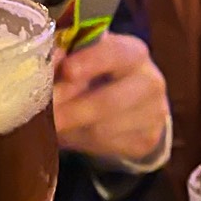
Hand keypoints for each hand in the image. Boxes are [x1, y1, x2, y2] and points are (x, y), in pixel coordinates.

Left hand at [52, 32, 169, 165]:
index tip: (67, 71)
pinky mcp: (147, 140)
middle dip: (73, 110)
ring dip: (73, 128)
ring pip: (104, 129)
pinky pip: (108, 147)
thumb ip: (65, 56)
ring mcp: (154, 113)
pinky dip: (84, 143)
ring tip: (52, 124)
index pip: (114, 53)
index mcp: (132, 52)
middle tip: (46, 116)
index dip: (90, 61)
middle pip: (110, 100)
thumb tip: (50, 59)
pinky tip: (74, 133)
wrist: (131, 106)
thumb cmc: (96, 75)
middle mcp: (150, 81)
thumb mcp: (83, 59)